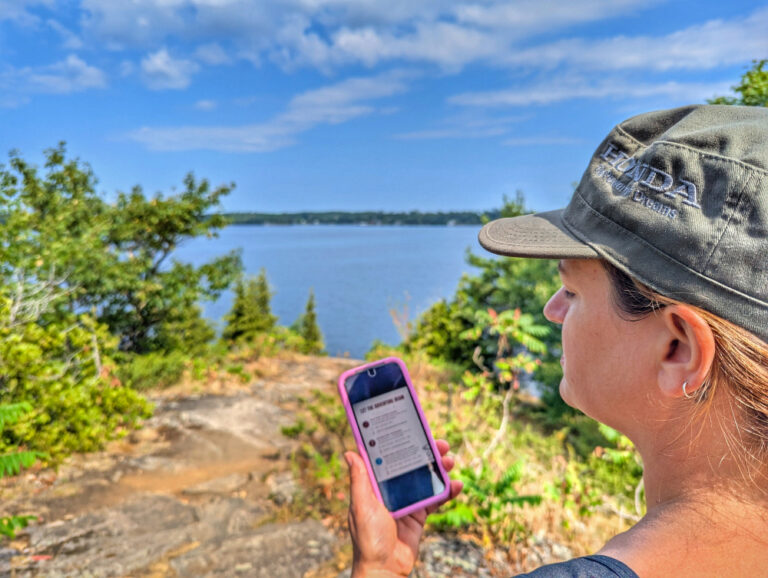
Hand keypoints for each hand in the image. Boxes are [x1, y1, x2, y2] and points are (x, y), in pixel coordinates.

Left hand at [344, 440, 462, 577]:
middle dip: (426, 452)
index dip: (400, 442)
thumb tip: (349, 452)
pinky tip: (456, 485)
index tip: (413, 428)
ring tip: (450, 461)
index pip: (387, 457)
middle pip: (410, 464)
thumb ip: (359, 480)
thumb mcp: (361, 506)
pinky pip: (435, 499)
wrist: (384, 570)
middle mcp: (390, 490)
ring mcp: (406, 502)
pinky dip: (447, 491)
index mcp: (374, 485)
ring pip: (425, 478)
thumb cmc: (368, 539)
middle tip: (441, 444)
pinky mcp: (419, 515)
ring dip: (439, 468)